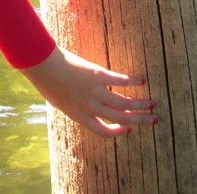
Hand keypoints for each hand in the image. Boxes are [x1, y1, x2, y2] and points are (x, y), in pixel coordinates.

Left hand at [20, 46, 155, 136]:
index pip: (104, 131)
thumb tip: (85, 104)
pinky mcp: (98, 76)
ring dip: (140, 103)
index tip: (128, 128)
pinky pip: (120, 81)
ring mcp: (95, 92)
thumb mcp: (59, 99)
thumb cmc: (46, 80)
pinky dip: (132, 81)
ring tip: (151, 102)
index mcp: (79, 116)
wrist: (43, 65)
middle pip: (121, 118)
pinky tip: (141, 79)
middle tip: (153, 119)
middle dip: (139, 120)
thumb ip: (74, 104)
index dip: (118, 131)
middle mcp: (90, 107)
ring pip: (124, 103)